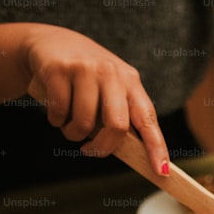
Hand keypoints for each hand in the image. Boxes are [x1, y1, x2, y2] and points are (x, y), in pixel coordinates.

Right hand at [21, 25, 169, 175]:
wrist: (51, 42)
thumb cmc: (86, 77)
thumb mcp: (111, 89)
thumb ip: (121, 115)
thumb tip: (133, 155)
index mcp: (131, 82)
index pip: (148, 119)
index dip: (156, 147)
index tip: (161, 171)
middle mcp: (112, 73)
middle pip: (117, 126)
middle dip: (102, 147)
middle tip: (90, 150)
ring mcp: (86, 69)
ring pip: (83, 124)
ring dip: (72, 134)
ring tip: (69, 126)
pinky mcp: (60, 70)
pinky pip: (60, 113)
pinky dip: (56, 121)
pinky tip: (56, 112)